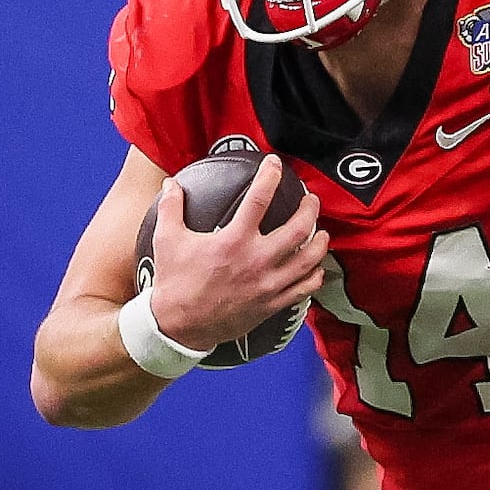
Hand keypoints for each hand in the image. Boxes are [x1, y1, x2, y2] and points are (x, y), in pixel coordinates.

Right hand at [145, 157, 326, 349]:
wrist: (178, 326)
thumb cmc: (174, 283)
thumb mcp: (167, 240)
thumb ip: (171, 207)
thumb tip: (171, 183)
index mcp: (233, 240)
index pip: (259, 199)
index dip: (270, 176)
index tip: (275, 163)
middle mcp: (257, 261)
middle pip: (298, 228)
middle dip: (310, 209)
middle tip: (311, 199)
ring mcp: (268, 284)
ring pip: (309, 260)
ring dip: (320, 243)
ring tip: (322, 232)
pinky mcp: (272, 304)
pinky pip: (304, 289)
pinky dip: (315, 276)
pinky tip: (316, 269)